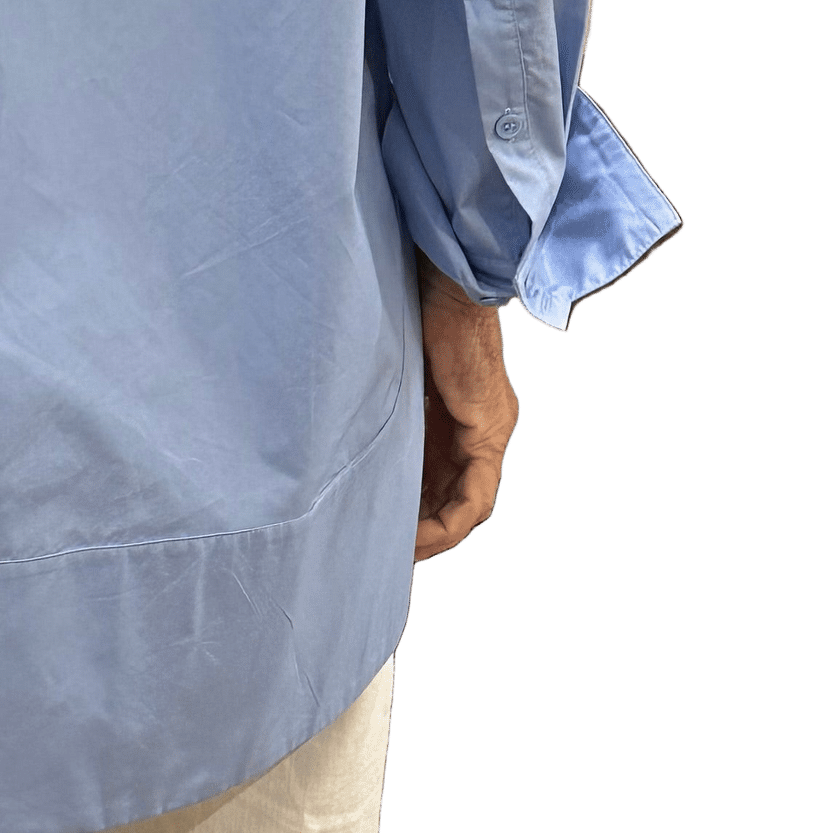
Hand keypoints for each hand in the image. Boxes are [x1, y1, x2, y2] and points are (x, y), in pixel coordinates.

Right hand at [414, 256, 520, 562]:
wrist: (443, 277)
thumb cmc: (410, 307)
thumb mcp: (393, 369)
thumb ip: (385, 402)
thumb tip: (344, 425)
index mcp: (458, 411)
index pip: (444, 475)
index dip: (417, 508)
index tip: (384, 526)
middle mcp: (480, 426)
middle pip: (455, 497)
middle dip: (422, 530)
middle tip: (388, 553)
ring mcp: (488, 429)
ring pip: (467, 505)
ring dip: (435, 534)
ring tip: (400, 555)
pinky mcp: (488, 430)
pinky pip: (477, 498)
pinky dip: (449, 522)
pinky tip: (420, 537)